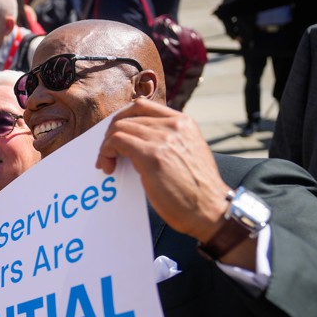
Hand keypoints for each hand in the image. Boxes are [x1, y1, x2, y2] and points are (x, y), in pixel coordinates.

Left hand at [95, 98, 230, 242]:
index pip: (142, 106)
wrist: (211, 210)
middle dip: (110, 136)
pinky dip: (105, 153)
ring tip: (106, 164)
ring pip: (118, 128)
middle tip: (107, 154)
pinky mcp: (151, 155)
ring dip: (106, 147)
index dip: (121, 120)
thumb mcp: (187, 153)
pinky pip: (116, 142)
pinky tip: (108, 168)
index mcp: (183, 122)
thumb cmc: (197, 190)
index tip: (114, 136)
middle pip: (126, 118)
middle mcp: (174, 125)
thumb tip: (135, 141)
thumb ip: (167, 140)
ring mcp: (163, 138)